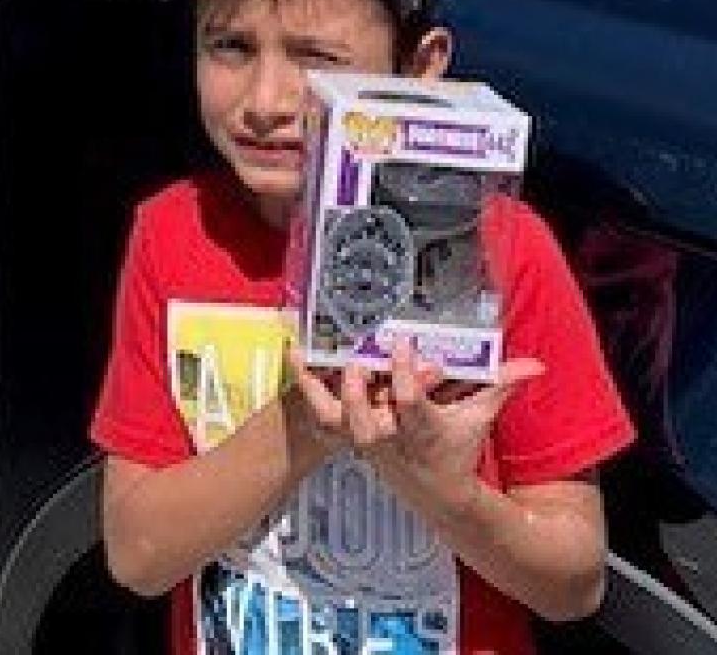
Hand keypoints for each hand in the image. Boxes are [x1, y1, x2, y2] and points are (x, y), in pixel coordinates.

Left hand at [296, 340, 542, 515]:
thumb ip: (500, 385)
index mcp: (423, 427)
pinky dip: (305, 383)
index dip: (406, 374)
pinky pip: (319, 411)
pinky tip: (294, 351)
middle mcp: (390, 434)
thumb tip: (537, 365)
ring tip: (321, 355)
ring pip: (339, 419)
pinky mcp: (348, 434)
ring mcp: (366, 436)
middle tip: (359, 358)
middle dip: (360, 389)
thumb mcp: (476, 415)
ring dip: (329, 389)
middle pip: (366, 416)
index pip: (411, 401)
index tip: (403, 344)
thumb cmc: (455, 442)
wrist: (436, 488)